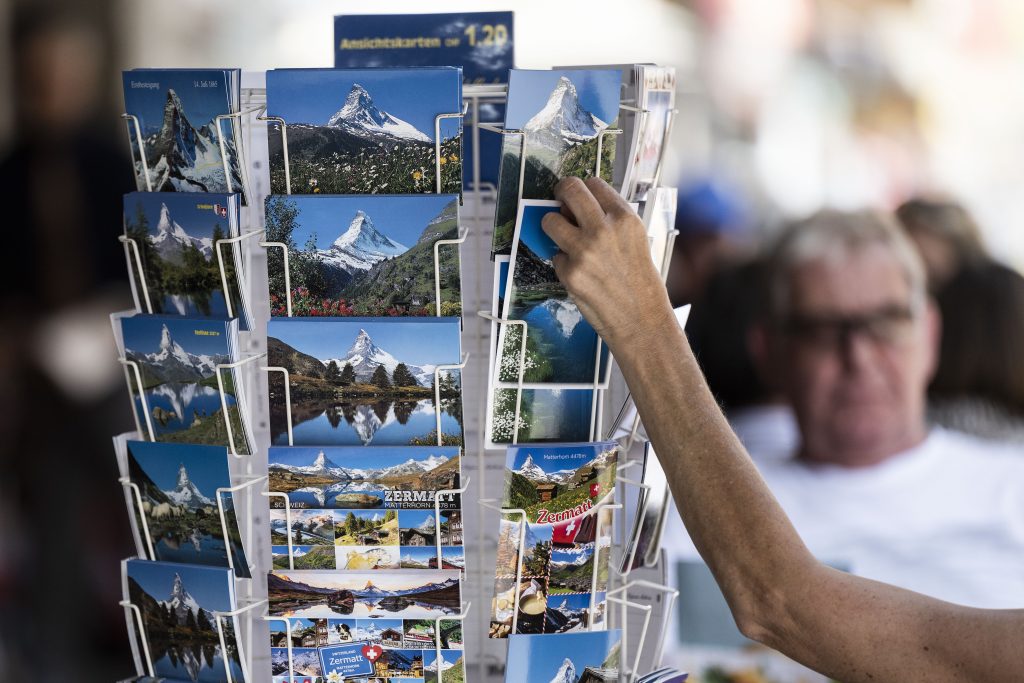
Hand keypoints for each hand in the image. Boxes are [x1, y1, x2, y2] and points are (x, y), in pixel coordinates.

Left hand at [541, 176, 674, 348]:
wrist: (641, 320)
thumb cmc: (641, 282)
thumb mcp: (636, 240)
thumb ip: (610, 220)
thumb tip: (577, 207)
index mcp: (624, 218)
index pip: (593, 183)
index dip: (584, 190)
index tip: (579, 197)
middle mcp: (603, 229)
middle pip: (568, 189)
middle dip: (561, 193)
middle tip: (560, 202)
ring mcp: (584, 250)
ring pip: (550, 220)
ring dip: (554, 227)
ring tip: (566, 240)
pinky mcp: (570, 272)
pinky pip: (555, 256)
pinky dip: (563, 263)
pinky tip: (581, 274)